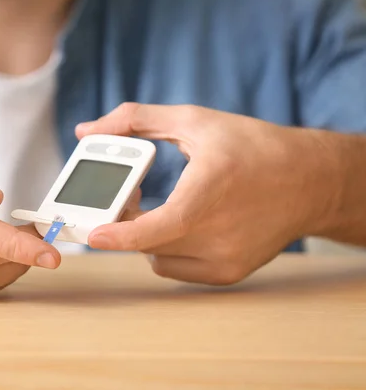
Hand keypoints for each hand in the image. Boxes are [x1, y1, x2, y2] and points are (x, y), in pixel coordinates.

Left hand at [76, 103, 330, 284]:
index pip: (157, 227)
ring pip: (159, 258)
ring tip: (162, 208)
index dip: (121, 235)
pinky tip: (183, 225)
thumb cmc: (251, 146)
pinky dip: (169, 249)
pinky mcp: (229, 273)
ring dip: (148, 237)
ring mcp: (226, 259)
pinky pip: (178, 268)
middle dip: (126, 222)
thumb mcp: (194, 121)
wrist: (309, 181)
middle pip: (149, 241)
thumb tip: (85, 131)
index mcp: (210, 191)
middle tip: (130, 196)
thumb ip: (135, 120)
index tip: (93, 235)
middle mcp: (220, 232)